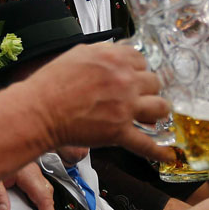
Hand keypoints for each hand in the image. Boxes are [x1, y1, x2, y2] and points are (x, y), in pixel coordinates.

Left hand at [0, 162, 56, 209]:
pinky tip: (36, 204)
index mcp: (28, 173)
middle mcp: (33, 172)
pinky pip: (39, 186)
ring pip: (45, 189)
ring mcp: (32, 171)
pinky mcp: (29, 170)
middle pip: (47, 193)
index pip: (43, 196)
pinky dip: (40, 197)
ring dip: (45, 204)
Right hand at [14, 43, 172, 162]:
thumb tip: (116, 54)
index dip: (137, 69)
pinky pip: (146, 143)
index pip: (141, 60)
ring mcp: (125, 107)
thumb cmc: (52, 84)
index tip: (134, 76)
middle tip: (139, 95)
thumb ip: (103, 53)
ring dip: (157, 111)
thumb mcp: (79, 54)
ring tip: (151, 115)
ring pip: (160, 107)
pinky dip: (159, 151)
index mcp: (115, 58)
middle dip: (147, 89)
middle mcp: (125, 80)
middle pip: (154, 82)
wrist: (39, 110)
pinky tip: (169, 156)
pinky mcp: (119, 132)